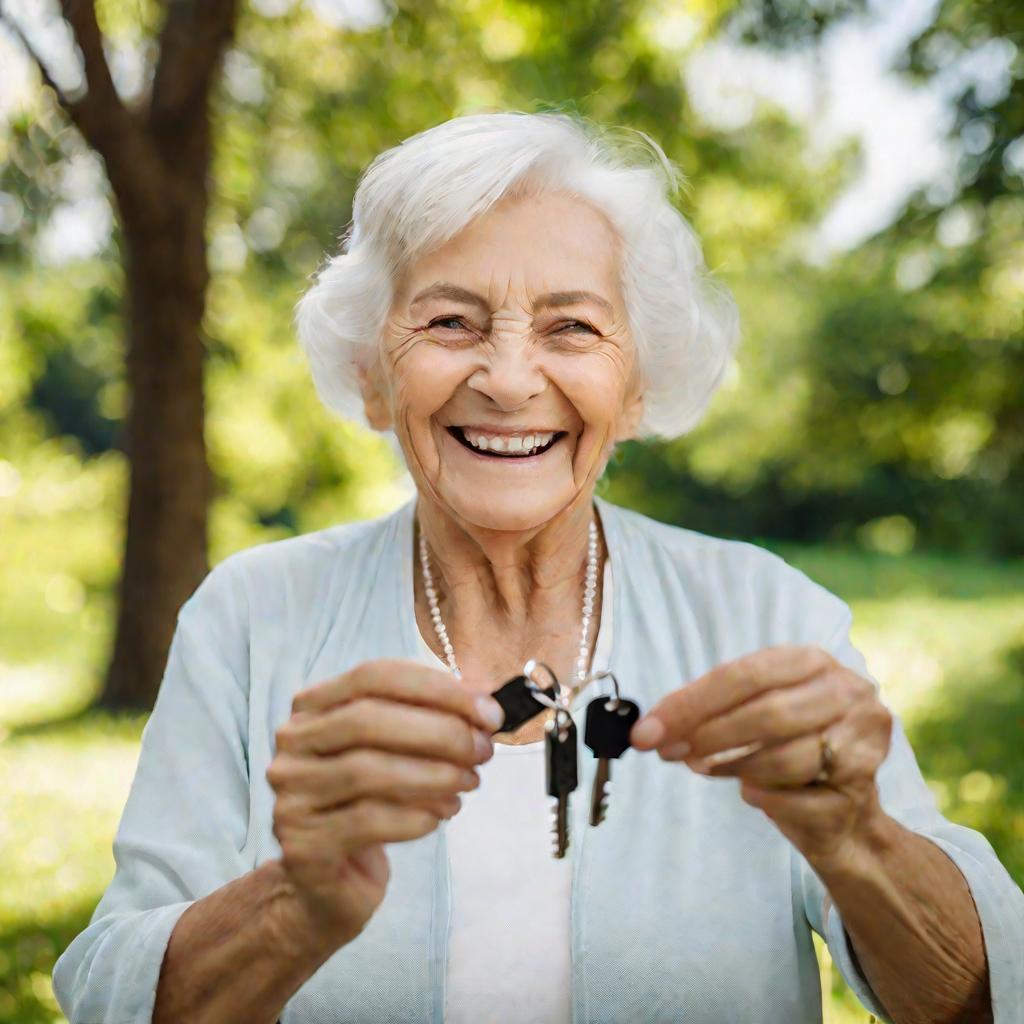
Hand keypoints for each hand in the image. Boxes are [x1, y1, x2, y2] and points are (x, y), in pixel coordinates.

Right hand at [267, 659, 502, 947]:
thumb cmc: (369, 802)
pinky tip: (441, 815)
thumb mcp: (395, 752)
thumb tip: (485, 709)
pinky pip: (367, 821)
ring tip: (468, 783)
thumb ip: (430, 721)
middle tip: (483, 750)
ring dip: (433, 774)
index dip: (434, 688)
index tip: (487, 711)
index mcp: (313, 705)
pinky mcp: (302, 845)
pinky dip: (416, 815)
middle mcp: (292, 744)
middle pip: (366, 720)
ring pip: (367, 771)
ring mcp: (291, 794)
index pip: (372, 676)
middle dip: (439, 732)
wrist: (327, 882)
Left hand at [629, 644, 893, 869]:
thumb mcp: (751, 714)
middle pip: (767, 712)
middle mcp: (844, 691)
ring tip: (707, 770)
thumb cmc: (789, 750)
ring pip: (785, 756)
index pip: (744, 674)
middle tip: (672, 753)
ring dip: (734, 767)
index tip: (650, 729)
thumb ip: (708, 713)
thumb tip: (651, 729)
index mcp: (810, 661)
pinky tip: (750, 794)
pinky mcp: (863, 786)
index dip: (692, 703)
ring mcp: (861, 738)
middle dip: (709, 735)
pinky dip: (765, 797)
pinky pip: (799, 797)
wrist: (845, 815)